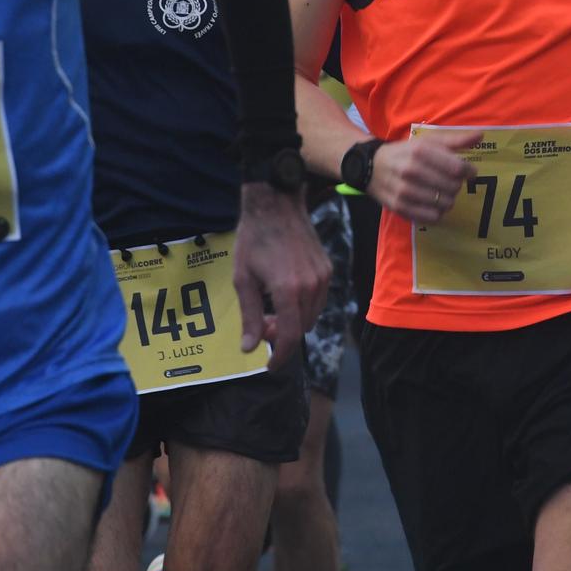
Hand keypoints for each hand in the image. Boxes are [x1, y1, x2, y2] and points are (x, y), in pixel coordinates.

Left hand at [231, 182, 333, 367]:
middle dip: (283, 335)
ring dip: (294, 321)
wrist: (276, 204)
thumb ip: (249, 316)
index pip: (291, 336)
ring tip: (272, 310)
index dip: (281, 357)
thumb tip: (249, 348)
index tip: (270, 366)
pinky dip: (303, 306)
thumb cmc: (254, 239)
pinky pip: (318, 299)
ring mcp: (322, 277)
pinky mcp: (327, 268)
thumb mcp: (243, 279)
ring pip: (312, 315)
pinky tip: (285, 295)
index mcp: (288, 290)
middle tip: (262, 326)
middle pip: (302, 328)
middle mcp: (311, 286)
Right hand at [369, 128, 481, 224]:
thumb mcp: (428, 141)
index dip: (469, 171)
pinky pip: (431, 217)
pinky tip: (434, 204)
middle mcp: (411, 170)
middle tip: (451, 181)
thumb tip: (480, 136)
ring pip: (444, 203)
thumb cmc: (405, 152)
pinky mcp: (400, 207)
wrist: (371, 166)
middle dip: (457, 185)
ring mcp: (404, 191)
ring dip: (448, 199)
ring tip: (442, 192)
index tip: (469, 172)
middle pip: (452, 187)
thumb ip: (455, 140)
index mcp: (420, 151)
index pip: (457, 168)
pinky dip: (438, 212)